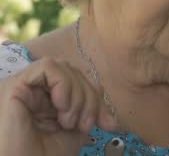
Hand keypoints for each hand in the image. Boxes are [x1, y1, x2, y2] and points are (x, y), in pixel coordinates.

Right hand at [0, 58, 116, 154]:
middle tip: (84, 125)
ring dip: (77, 93)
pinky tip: (61, 106)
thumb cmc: (44, 155)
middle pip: (73, 72)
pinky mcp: (15, 85)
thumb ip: (90, 108)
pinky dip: (62, 83)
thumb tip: (108, 102)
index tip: (109, 124)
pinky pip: (47, 67)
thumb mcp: (77, 129)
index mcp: (48, 98)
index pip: (80, 82)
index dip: (97, 100)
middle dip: (90, 98)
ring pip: (62, 67)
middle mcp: (34, 89)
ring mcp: (24, 86)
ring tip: (68, 121)